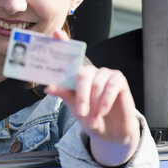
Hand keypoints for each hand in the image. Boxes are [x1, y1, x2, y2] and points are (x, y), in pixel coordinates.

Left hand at [45, 30, 139, 166]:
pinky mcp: (119, 80)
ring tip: (93, 118)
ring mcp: (105, 74)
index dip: (63, 42)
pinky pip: (111, 86)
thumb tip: (48, 87)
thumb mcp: (74, 108)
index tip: (56, 33)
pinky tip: (103, 111)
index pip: (70, 56)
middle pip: (82, 73)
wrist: (110, 133)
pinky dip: (105, 101)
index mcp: (76, 76)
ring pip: (96, 82)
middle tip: (80, 112)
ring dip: (94, 103)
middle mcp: (90, 71)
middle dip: (81, 95)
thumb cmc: (90, 118)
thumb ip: (64, 94)